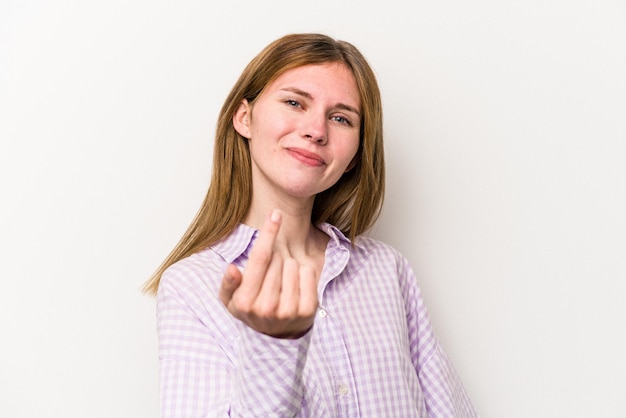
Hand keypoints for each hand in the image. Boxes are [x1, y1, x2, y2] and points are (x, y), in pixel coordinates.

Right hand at [219, 210, 318, 337]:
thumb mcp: (231, 301)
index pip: (259, 258)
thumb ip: (228, 284)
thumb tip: (232, 268)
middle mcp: (266, 307)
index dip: (268, 233)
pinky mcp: (308, 310)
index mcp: (245, 301)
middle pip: (277, 259)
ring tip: (283, 284)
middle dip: (275, 259)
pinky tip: (296, 287)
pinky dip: (304, 274)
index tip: (275, 214)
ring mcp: (288, 310)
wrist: (276, 339)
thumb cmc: (251, 312)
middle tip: (272, 276)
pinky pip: (308, 273)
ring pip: (293, 264)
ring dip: (289, 267)